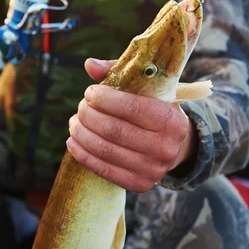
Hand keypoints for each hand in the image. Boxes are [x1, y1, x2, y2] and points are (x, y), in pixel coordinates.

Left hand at [67, 58, 197, 191]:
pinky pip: (103, 169)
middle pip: (114, 130)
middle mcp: (165, 147)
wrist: (175, 146)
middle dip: (89, 115)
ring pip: (105, 149)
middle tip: (81, 106)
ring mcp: (153, 169)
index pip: (132, 108)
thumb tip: (89, 65)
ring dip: (81, 133)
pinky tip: (73, 141)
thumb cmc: (154, 109)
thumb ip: (119, 72)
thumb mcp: (146, 89)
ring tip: (74, 121)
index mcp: (172, 119)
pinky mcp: (139, 184)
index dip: (105, 99)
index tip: (90, 92)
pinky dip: (83, 154)